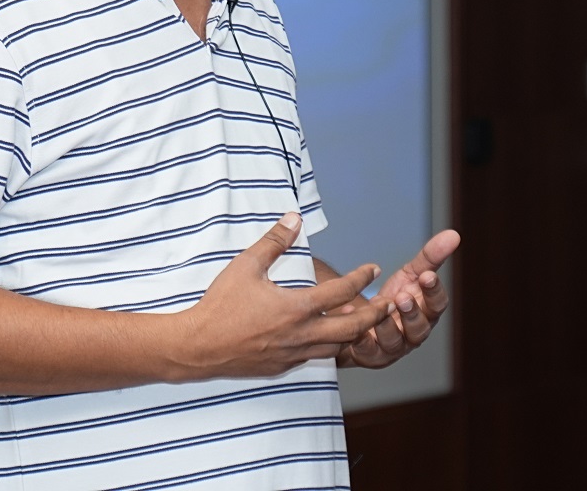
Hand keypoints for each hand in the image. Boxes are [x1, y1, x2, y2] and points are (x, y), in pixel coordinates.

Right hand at [177, 213, 392, 378]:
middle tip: (388, 304)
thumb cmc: (220, 304)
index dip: (361, 278)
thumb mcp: (246, 266)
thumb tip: (294, 218)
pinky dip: (329, 347)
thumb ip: (274, 241)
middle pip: (353, 328)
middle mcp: (302, 335)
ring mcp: (294, 354)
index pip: (341, 292)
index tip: (373, 268)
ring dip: (354, 334)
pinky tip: (328, 338)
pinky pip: (315, 358)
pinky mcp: (283, 367)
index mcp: (296, 308)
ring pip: (337, 348)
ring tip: (365, 321)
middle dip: (375, 314)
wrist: (198, 346)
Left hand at [334, 229, 459, 368]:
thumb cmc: (395, 299)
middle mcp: (413, 333)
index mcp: (426, 312)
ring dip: (386, 324)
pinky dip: (359, 335)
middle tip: (402, 297)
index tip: (427, 276)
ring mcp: (393, 346)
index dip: (433, 291)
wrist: (366, 322)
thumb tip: (453, 234)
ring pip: (394, 341)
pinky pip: (365, 349)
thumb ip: (430, 257)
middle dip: (411, 313)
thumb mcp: (412, 275)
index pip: (437, 305)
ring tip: (378, 307)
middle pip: (419, 328)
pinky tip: (350, 314)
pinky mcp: (370, 354)